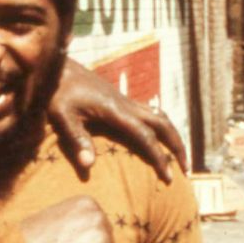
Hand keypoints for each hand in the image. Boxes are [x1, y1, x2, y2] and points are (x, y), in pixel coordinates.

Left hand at [48, 59, 187, 182]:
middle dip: (177, 146)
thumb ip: (76, 139)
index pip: (145, 136)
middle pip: (163, 124)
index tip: (168, 176)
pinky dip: (161, 127)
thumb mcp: (62, 116)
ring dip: (172, 136)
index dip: (159, 157)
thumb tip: (89, 166)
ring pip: (160, 116)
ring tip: (178, 156)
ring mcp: (126, 101)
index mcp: (116, 111)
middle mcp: (127, 105)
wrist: (60, 67)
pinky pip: (150, 113)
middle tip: (185, 169)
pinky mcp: (122, 101)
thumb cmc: (58, 92)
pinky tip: (158, 139)